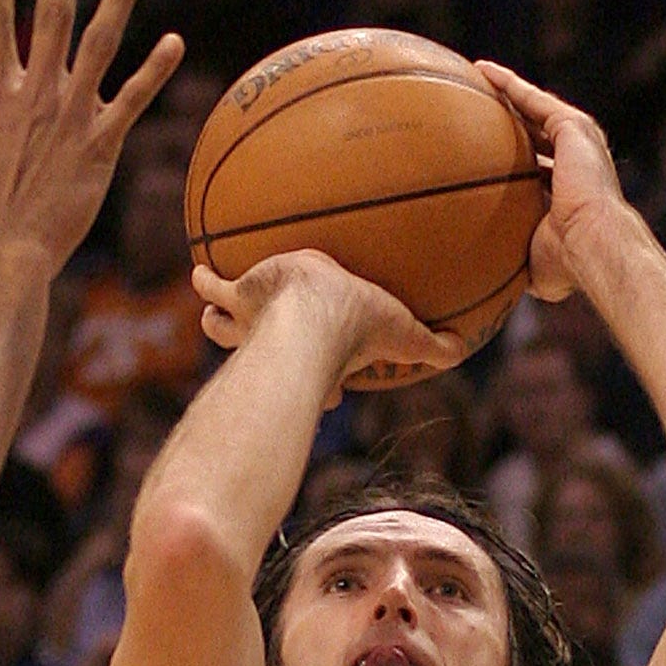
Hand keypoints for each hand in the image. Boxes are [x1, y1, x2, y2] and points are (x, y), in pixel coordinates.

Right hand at [191, 250, 466, 400]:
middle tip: (259, 340)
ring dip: (221, 322)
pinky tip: (200, 272)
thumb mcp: (402, 330)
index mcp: (318, 354)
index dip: (329, 390)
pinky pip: (215, 288)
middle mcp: (280, 342)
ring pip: (226, 326)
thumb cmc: (357, 325)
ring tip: (214, 309)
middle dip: (260, 348)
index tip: (335, 394)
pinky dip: (207, 281)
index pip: (321, 378)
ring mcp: (253, 321)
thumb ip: (431, 344)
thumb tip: (464, 351)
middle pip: (266, 348)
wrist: (314, 309)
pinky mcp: (240, 296)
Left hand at [474, 63, 626, 303]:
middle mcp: (574, 161)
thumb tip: (484, 285)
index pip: (534, 169)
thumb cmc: (567, 263)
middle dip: (507, 120)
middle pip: (533, 133)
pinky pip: (533, 99)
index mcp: (566, 192)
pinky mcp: (573, 126)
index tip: (483, 157)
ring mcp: (577, 141)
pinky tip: (482, 72)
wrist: (593, 243)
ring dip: (505, 93)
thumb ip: (510, 260)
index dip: (511, 162)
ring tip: (475, 79)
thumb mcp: (530, 263)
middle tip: (476, 110)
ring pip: (532, 109)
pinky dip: (509, 85)